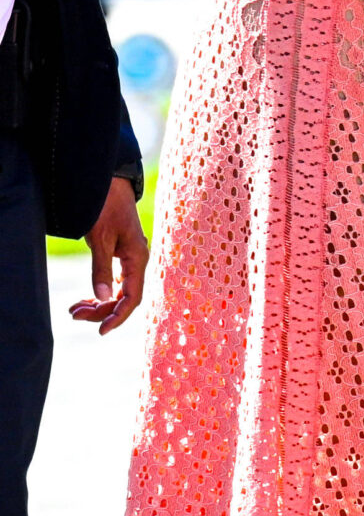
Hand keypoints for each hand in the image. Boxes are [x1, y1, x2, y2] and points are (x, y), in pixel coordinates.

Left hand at [71, 178, 147, 332]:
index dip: (118, 317)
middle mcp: (136, 262)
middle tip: (74, 313)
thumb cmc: (107, 208)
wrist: (110, 183)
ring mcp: (129, 259)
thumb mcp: (100, 238)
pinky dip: (99, 292)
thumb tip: (100, 299)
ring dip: (98, 303)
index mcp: (137, 259)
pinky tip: (86, 297)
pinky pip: (114, 282)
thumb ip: (101, 269)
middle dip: (100, 310)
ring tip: (74, 308)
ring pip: (117, 292)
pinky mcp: (121, 255)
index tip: (101, 331)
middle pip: (123, 298)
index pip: (131, 298)